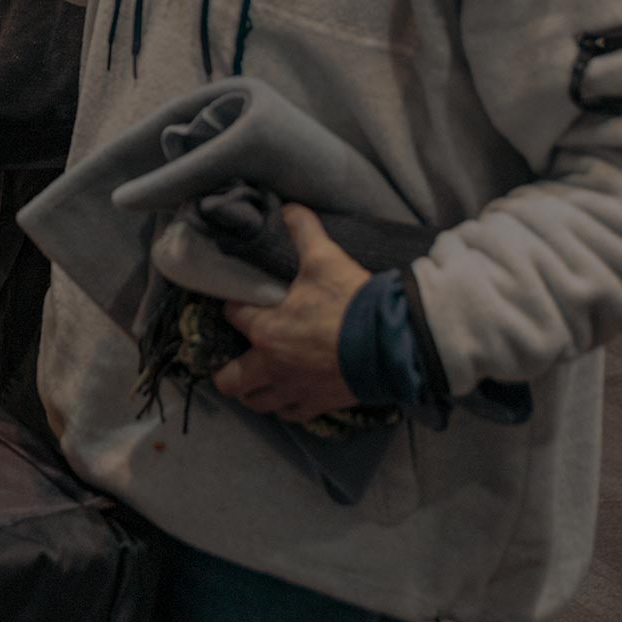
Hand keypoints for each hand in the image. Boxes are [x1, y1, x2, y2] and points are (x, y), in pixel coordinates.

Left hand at [213, 204, 371, 423]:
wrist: (394, 344)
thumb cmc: (352, 303)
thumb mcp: (325, 260)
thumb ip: (304, 233)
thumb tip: (290, 207)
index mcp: (266, 331)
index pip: (233, 317)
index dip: (235, 307)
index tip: (242, 303)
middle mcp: (273, 367)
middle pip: (231, 380)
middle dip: (228, 372)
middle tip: (235, 360)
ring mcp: (296, 390)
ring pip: (258, 403)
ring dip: (254, 392)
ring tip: (257, 381)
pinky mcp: (321, 406)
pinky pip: (292, 415)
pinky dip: (287, 407)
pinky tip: (290, 396)